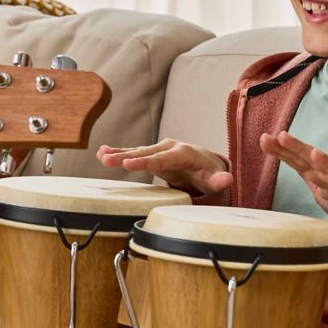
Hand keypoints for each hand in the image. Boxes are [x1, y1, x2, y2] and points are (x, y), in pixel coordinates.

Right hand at [97, 139, 231, 194]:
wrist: (205, 162)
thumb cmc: (209, 172)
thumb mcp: (215, 178)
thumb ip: (219, 180)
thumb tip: (227, 180)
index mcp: (182, 153)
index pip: (162, 158)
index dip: (145, 161)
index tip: (129, 163)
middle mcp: (168, 147)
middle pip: (145, 152)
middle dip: (125, 156)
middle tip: (108, 160)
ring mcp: (159, 149)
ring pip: (136, 151)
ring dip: (118, 153)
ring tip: (100, 155)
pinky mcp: (151, 154)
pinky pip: (133, 152)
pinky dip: (118, 152)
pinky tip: (102, 152)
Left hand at [259, 131, 327, 226]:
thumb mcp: (317, 187)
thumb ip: (304, 172)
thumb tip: (283, 159)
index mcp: (316, 173)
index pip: (295, 160)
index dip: (279, 151)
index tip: (263, 140)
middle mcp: (325, 171)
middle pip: (303, 157)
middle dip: (286, 146)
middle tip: (270, 136)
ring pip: (317, 161)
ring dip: (300, 149)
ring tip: (285, 138)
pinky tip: (316, 154)